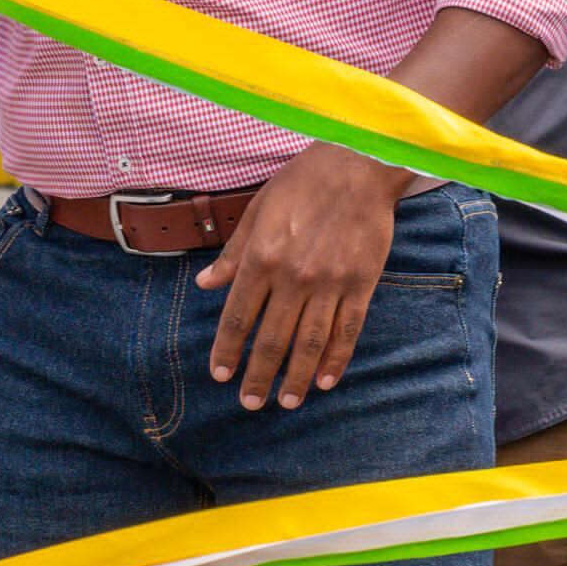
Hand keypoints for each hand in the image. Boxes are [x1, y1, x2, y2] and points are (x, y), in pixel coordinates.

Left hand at [193, 145, 404, 409]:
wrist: (358, 162)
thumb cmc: (303, 182)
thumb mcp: (258, 210)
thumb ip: (233, 252)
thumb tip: (206, 284)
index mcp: (263, 257)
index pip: (238, 316)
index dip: (227, 349)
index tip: (220, 375)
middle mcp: (294, 276)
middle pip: (272, 338)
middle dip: (258, 375)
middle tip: (250, 403)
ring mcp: (330, 283)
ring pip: (310, 342)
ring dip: (296, 377)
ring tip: (287, 402)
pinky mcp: (361, 283)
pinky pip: (347, 330)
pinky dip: (336, 359)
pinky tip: (325, 380)